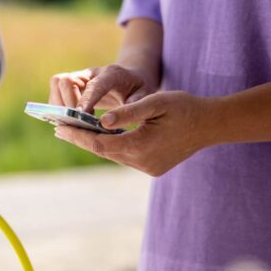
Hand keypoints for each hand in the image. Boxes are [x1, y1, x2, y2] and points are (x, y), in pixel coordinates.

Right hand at [49, 64, 152, 112]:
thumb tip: (110, 122)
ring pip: (57, 83)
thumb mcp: (146, 97)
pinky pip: (55, 91)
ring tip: (72, 121)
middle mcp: (92, 73)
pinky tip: (69, 119)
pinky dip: (57, 106)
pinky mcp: (72, 84)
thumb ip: (132, 108)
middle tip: (77, 122)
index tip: (80, 117)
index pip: (94, 86)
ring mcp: (80, 77)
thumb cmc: (140, 90)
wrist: (133, 78)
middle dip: (67, 103)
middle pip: (67, 81)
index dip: (85, 101)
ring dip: (59, 104)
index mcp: (112, 74)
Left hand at [54, 91, 216, 175]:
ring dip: (96, 143)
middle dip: (82, 138)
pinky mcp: (152, 168)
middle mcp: (142, 161)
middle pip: (103, 150)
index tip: (59, 127)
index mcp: (141, 145)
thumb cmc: (185, 107)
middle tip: (60, 127)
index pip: (99, 143)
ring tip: (76, 130)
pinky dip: (112, 146)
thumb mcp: (156, 102)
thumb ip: (129, 111)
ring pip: (113, 154)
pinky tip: (102, 135)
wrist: (211, 125)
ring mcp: (148, 168)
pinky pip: (125, 157)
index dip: (77, 135)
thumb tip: (101, 120)